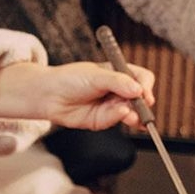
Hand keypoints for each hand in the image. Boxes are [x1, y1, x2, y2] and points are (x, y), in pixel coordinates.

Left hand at [0, 59, 154, 131]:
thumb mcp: (96, 75)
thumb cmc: (69, 79)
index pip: (142, 78)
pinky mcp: (103, 120)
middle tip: (141, 106)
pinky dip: (121, 118)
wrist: (48, 95)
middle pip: (140, 98)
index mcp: (119, 74)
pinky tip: (121, 116)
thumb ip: (118, 82)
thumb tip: (138, 91)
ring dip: (134, 114)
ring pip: (132, 111)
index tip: (144, 92)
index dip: (146, 86)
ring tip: (131, 115)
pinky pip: (117, 120)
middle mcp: (118, 90)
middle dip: (142, 104)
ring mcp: (111, 105)